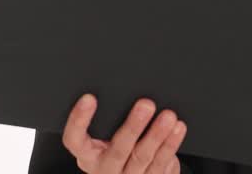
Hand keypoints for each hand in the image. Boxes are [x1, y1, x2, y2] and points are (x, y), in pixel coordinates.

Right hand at [61, 93, 187, 173]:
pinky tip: (177, 129)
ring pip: (142, 156)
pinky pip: (160, 163)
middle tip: (146, 104)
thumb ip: (111, 118)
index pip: (74, 140)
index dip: (78, 120)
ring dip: (157, 135)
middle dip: (133, 126)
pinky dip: (170, 144)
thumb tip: (126, 85)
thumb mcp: (106, 136)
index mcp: (88, 155)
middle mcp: (104, 168)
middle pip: (117, 150)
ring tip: (168, 116)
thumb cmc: (117, 146)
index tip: (88, 97)